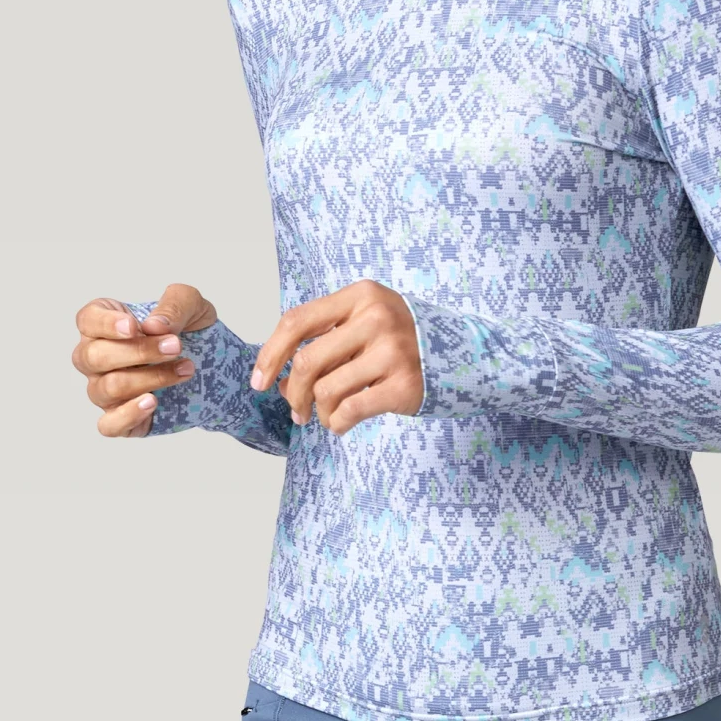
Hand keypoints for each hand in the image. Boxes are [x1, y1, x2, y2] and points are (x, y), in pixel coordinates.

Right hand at [73, 282, 216, 437]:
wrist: (211, 364)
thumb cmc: (189, 328)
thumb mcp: (192, 304)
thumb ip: (174, 305)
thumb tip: (154, 326)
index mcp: (105, 322)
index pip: (88, 320)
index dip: (105, 324)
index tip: (134, 327)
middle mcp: (96, 358)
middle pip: (94, 356)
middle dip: (138, 352)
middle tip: (176, 346)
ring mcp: (104, 389)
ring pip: (108, 388)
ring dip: (150, 378)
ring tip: (185, 369)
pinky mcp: (119, 417)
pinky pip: (109, 424)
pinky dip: (129, 414)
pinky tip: (153, 402)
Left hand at [251, 280, 423, 436]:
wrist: (462, 354)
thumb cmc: (402, 339)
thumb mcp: (368, 319)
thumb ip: (327, 339)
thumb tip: (279, 379)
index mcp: (361, 295)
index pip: (297, 321)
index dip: (271, 354)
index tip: (259, 381)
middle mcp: (376, 318)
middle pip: (308, 361)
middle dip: (293, 393)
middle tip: (297, 410)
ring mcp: (392, 352)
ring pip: (326, 391)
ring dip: (319, 412)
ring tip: (328, 416)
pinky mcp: (403, 385)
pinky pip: (349, 411)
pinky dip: (337, 424)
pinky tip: (342, 424)